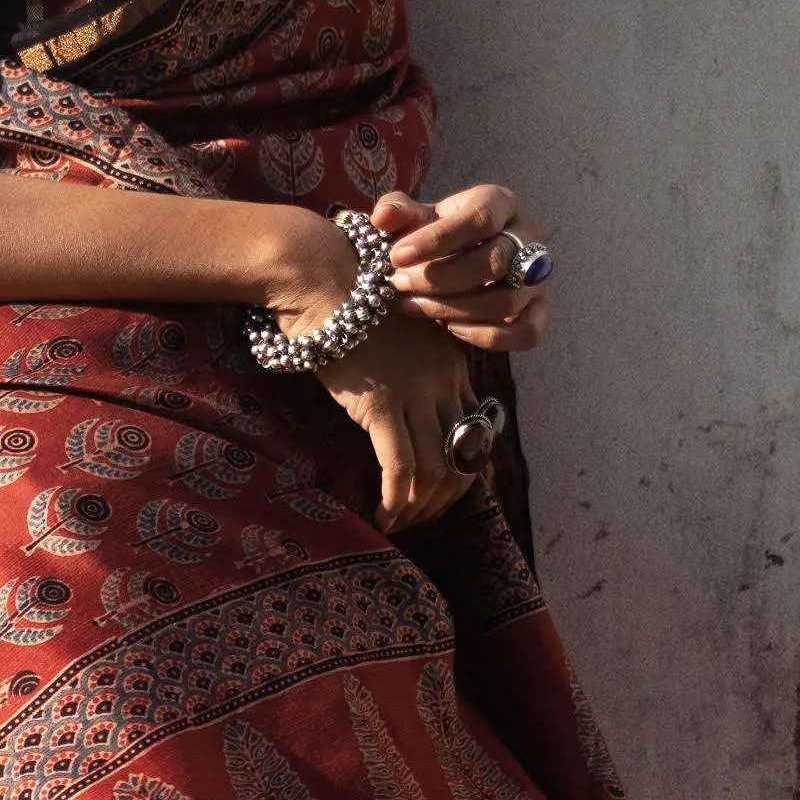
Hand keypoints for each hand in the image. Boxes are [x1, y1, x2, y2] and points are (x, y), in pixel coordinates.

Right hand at [307, 304, 481, 531]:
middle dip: (445, 499)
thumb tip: (402, 407)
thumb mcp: (398, 333)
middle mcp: (445, 380)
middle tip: (420, 518)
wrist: (323, 278)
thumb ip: (412, 366)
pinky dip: (395, 500)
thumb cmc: (349, 302)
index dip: (463, 471)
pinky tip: (382, 516)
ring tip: (399, 522)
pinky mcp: (383, 404)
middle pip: (464, 455)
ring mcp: (416, 393)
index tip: (440, 493)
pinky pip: (400, 466)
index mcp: (454, 361)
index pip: (476, 429)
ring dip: (419, 507)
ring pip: (437, 468)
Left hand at [370, 185, 553, 355]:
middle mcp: (528, 235)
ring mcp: (536, 275)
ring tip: (414, 306)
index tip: (396, 256)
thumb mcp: (415, 219)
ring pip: (506, 300)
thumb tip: (382, 216)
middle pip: (495, 261)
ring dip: (454, 309)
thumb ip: (397, 212)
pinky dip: (488, 336)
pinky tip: (450, 329)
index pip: (480, 218)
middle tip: (400, 285)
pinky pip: (527, 332)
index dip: (438, 239)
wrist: (453, 263)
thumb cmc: (434, 237)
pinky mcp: (539, 310)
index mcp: (500, 203)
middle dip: (441, 278)